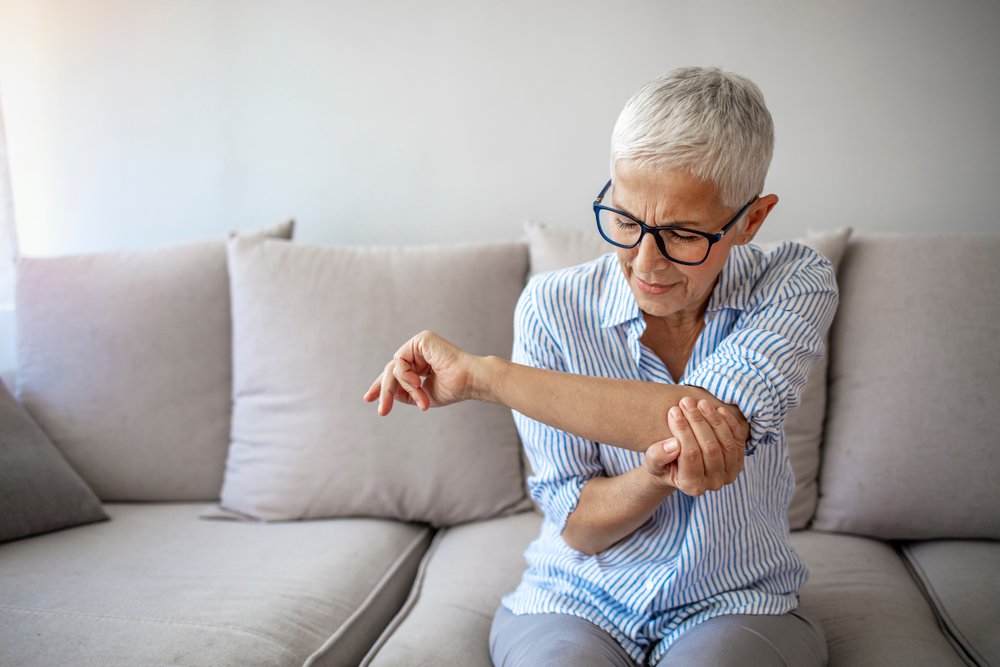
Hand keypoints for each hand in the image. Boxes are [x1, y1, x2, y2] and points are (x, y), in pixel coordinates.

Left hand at [362, 330, 477, 415]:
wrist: (469, 381)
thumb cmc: (454, 388)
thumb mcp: (422, 395)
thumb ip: (405, 392)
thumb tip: (388, 392)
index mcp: (421, 362)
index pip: (396, 373)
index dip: (382, 386)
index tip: (369, 399)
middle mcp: (419, 351)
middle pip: (392, 370)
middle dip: (385, 390)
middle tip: (382, 411)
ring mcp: (419, 344)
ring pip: (394, 369)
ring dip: (404, 388)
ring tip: (421, 400)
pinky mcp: (421, 340)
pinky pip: (400, 362)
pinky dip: (406, 377)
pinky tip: (419, 383)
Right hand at [644, 398, 744, 495]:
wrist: (678, 468)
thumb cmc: (663, 464)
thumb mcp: (652, 461)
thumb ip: (658, 455)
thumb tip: (674, 444)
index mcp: (691, 486)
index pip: (690, 454)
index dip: (682, 430)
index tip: (673, 410)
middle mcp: (713, 483)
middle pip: (710, 448)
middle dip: (698, 422)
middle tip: (686, 402)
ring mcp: (729, 474)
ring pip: (726, 444)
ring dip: (714, 420)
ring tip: (701, 403)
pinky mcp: (738, 463)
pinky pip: (739, 441)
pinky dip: (730, 424)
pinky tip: (718, 409)